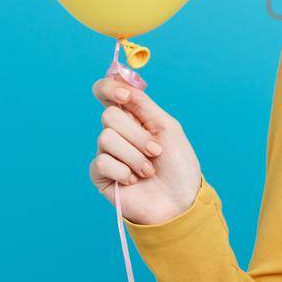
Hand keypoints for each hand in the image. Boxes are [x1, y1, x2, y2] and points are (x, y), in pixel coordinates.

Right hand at [88, 76, 202, 224]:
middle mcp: (117, 132)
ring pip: (105, 138)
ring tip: (149, 170)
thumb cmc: (178, 165)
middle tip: (156, 152)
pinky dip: (124, 171)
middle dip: (138, 136)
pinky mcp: (100, 174)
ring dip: (135, 156)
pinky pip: (102, 162)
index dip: (109, 88)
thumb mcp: (167, 128)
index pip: (106, 92)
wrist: (180, 201)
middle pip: (109, 116)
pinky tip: (135, 181)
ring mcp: (107, 153)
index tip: (125, 96)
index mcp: (133, 117)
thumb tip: (121, 80)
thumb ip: (143, 104)